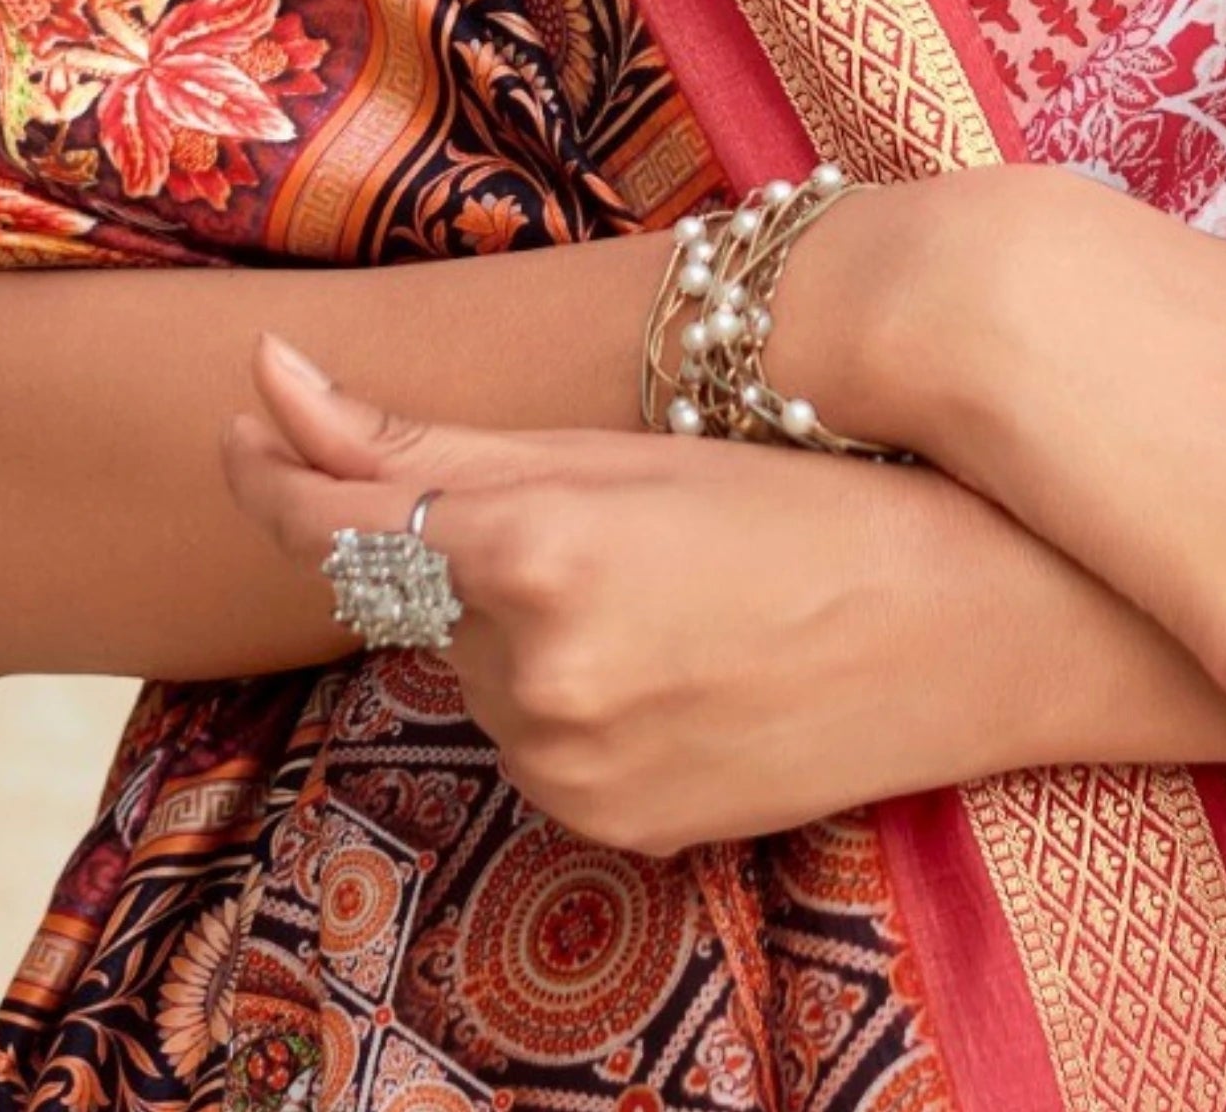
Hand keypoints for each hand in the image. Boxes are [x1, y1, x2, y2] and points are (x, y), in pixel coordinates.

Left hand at [221, 334, 1225, 852]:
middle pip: (427, 591)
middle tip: (618, 495)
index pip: (340, 522)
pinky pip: (542, 743)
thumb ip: (430, 443)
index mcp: (533, 555)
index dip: (277, 467)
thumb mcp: (625, 447)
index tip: (247, 407)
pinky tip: (684, 650)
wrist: (978, 622)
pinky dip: (575, 691)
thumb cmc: (815, 494)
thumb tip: (273, 391)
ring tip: (682, 576)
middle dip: (476, 539)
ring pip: (482, 671)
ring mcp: (570, 773)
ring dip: (530, 619)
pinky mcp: (612, 834)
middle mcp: (531, 681)